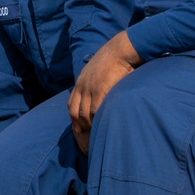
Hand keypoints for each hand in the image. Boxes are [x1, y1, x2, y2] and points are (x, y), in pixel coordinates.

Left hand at [68, 31, 140, 154]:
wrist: (122, 48)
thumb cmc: (116, 59)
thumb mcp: (101, 71)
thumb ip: (98, 83)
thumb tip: (104, 95)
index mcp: (81, 83)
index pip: (72, 107)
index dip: (75, 122)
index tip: (79, 135)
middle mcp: (82, 86)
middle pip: (75, 114)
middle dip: (79, 131)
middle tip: (85, 146)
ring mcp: (90, 88)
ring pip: (84, 115)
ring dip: (88, 131)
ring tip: (94, 144)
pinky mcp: (101, 89)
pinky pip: (95, 110)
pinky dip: (96, 123)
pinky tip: (101, 132)